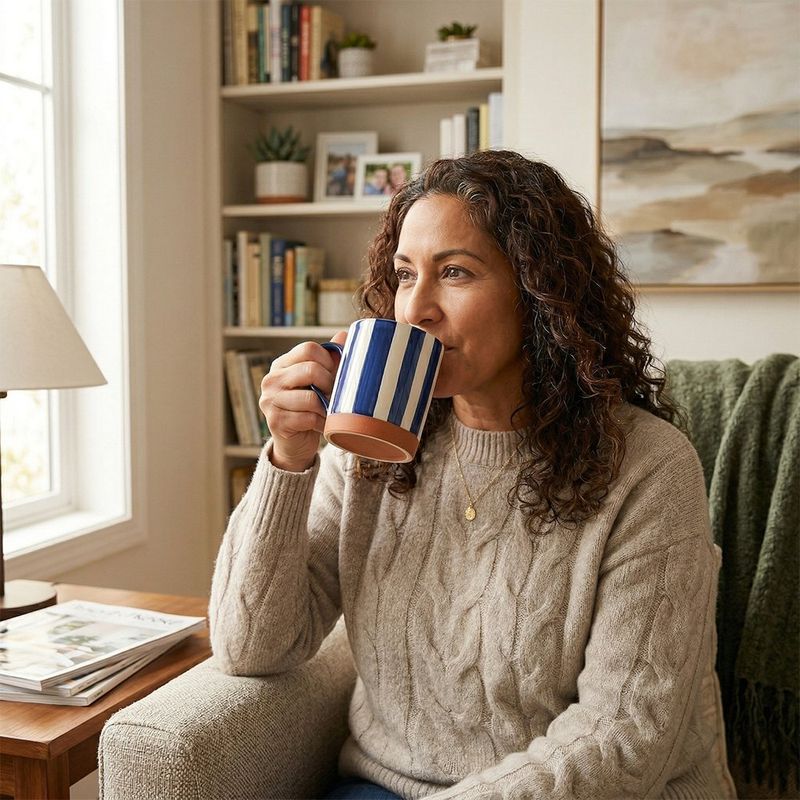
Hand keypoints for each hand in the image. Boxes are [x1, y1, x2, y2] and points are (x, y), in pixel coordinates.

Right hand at [260, 331, 347, 471]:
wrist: (295, 443)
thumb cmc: (310, 408)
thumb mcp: (319, 382)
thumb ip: (330, 359)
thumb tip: (345, 335)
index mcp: (282, 364)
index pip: (308, 349)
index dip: (329, 360)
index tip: (335, 374)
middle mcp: (271, 379)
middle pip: (310, 369)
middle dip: (330, 384)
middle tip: (335, 395)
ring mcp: (270, 401)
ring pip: (311, 397)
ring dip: (326, 407)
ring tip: (330, 411)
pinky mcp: (275, 421)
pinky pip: (308, 418)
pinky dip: (321, 423)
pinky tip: (323, 425)